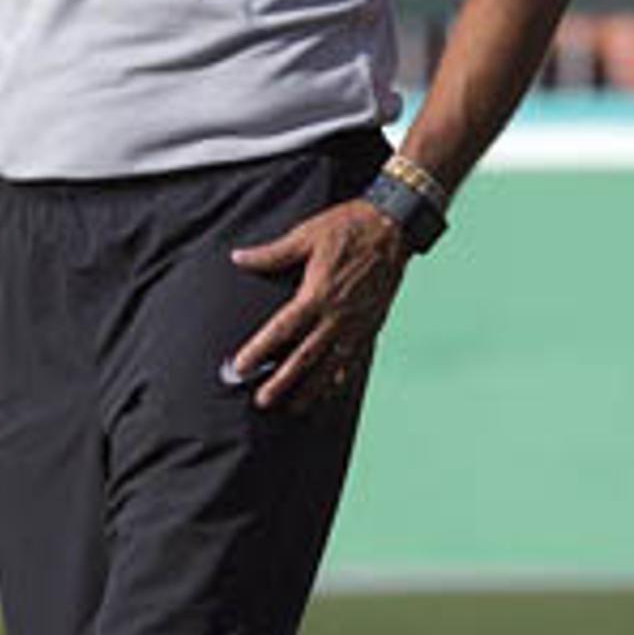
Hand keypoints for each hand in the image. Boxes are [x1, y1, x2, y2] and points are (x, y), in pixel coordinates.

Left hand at [224, 200, 409, 412]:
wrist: (394, 227)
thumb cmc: (349, 228)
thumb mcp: (306, 235)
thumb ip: (272, 253)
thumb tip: (239, 258)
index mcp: (318, 293)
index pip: (281, 330)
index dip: (259, 350)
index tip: (240, 367)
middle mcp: (338, 315)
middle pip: (305, 357)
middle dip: (282, 381)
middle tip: (263, 401)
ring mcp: (357, 323)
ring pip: (331, 365)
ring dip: (312, 388)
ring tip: (295, 407)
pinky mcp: (372, 324)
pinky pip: (354, 357)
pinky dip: (341, 377)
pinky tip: (331, 389)